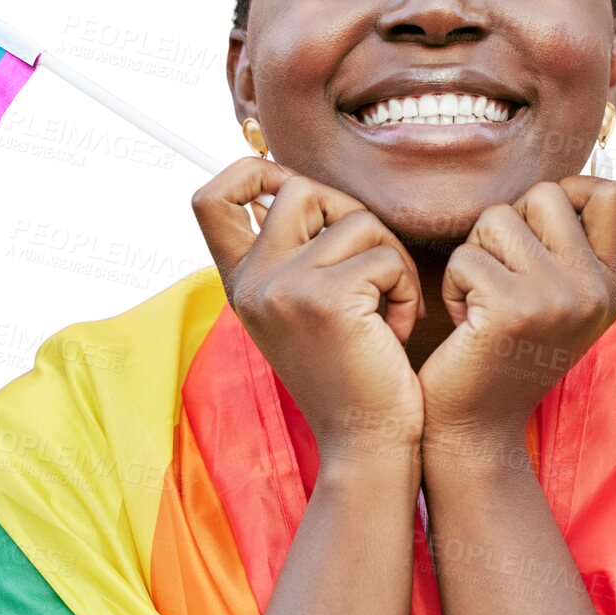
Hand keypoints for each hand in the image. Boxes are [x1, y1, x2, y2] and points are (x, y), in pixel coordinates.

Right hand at [192, 158, 426, 470]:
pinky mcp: (326, 298)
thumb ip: (293, 255)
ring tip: (388, 309)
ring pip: (356, 219)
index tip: (288, 186)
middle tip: (374, 267)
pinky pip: (384, 256)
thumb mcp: (302, 310)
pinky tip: (396, 329)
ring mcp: (283, 287)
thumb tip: (297, 186)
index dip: (248, 172)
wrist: (365, 442)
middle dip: (352, 214)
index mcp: (240, 283)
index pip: (210, 197)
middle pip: (300, 188)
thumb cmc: (350, 374)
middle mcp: (252, 281)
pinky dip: (406, 287)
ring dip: (390, 258)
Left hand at [418, 176, 615, 446]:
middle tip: (500, 276)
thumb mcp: (561, 302)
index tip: (538, 232)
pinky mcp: (512, 309)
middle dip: (508, 226)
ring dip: (476, 254)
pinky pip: (466, 256)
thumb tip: (567, 184)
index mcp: (613, 285)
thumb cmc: (505, 354)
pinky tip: (464, 323)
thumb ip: (571, 247)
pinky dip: (453, 285)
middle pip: (546, 194)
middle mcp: (595, 290)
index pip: (614, 194)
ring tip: (481, 300)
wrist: (478, 429)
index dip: (569, 192)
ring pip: (498, 219)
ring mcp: (558, 298)